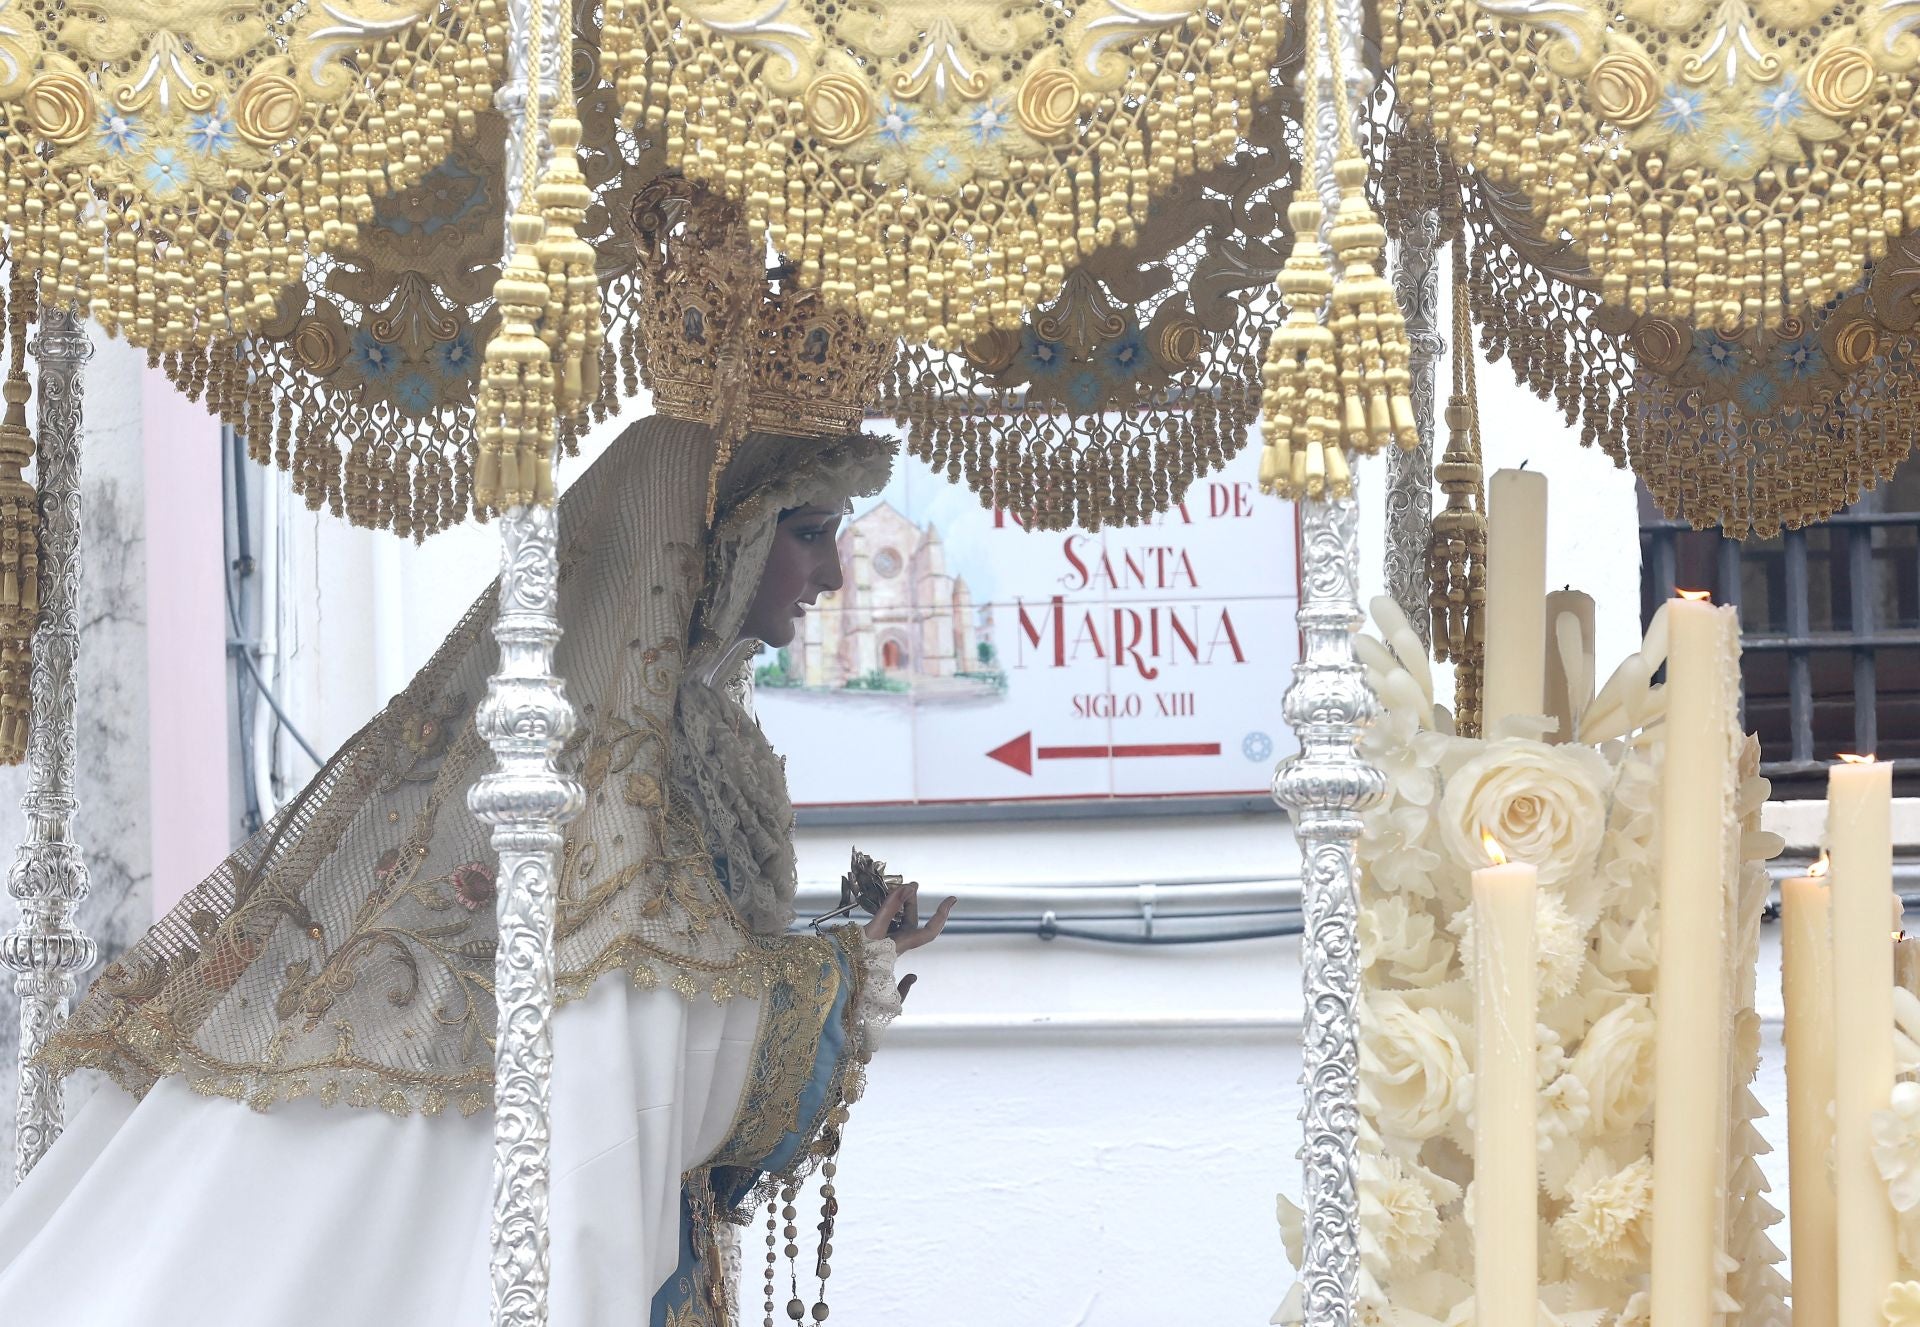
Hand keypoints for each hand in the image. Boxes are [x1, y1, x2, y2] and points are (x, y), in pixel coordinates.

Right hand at [864, 884, 954, 1001]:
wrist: (839, 981)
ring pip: (898, 925)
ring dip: (899, 908)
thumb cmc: (856, 959)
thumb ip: (890, 908)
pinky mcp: (875, 948)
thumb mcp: (873, 929)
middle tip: (911, 885)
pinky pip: (887, 929)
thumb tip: (909, 887)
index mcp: (902, 944)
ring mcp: (886, 948)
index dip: (942, 914)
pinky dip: (888, 916)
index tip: (951, 899)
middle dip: (911, 902)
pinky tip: (885, 909)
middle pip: (911, 922)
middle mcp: (897, 947)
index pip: (930, 930)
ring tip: (895, 892)